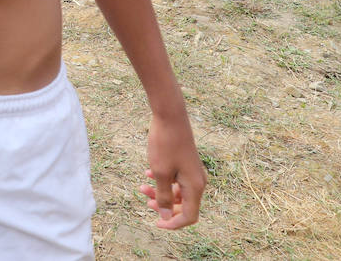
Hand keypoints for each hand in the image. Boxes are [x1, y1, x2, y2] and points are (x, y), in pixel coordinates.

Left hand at [140, 112, 204, 228]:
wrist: (170, 116)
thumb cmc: (165, 144)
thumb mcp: (160, 173)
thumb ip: (164, 196)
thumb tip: (165, 216)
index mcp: (195, 187)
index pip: (189, 217)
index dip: (173, 223)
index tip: (155, 222)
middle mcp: (198, 181)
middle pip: (183, 205)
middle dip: (164, 206)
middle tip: (146, 200)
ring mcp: (192, 172)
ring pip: (177, 191)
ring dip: (160, 192)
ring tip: (142, 185)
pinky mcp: (186, 163)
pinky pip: (176, 179)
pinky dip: (163, 180)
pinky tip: (148, 173)